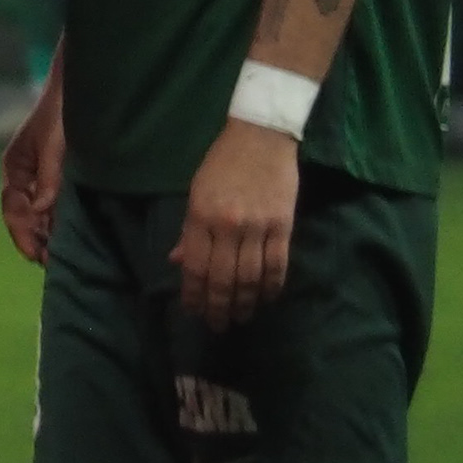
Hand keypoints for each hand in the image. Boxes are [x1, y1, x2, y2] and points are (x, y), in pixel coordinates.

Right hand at [0, 80, 63, 262]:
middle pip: (21, 215)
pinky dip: (55, 221)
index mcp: (14, 167)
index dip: (22, 234)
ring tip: (59, 255)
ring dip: (45, 233)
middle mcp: (21, 175)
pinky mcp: (54, 175)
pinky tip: (65, 234)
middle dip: (33, 239)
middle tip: (51, 263)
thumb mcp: (54, 145)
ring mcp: (37, 176)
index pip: (12, 208)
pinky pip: (49, 205)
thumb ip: (48, 177)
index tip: (37, 256)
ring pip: (35, 213)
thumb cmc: (60, 113)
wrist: (76, 90)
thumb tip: (41, 211)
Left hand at [172, 117, 299, 327]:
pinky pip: (278, 265)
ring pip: (250, 277)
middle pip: (222, 278)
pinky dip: (272, 286)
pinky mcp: (283, 226)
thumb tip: (178, 263)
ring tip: (241, 318)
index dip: (194, 294)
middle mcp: (228, 226)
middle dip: (218, 307)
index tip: (193, 312)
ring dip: (245, 302)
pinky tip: (267, 299)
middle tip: (218, 326)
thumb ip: (189, 231)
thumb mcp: (196, 193)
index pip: (196, 267)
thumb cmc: (222, 164)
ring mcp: (258, 227)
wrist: (261, 137)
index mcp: (200, 217)